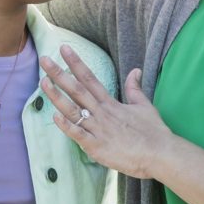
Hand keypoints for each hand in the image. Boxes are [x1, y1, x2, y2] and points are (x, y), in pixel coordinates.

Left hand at [42, 48, 174, 179]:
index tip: (64, 49)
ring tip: (43, 82)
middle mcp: (102, 113)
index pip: (90, 78)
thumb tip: (135, 71)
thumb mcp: (144, 106)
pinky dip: (66, 126)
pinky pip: (78, 135)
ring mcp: (98, 130)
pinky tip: (54, 116)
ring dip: (57, 96)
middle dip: (59, 74)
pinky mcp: (97, 147)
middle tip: (44, 60)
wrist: (160, 154)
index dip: (76, 63)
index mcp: (111, 103)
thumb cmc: (154, 132)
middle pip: (77, 90)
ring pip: (74, 110)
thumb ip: (135, 89)